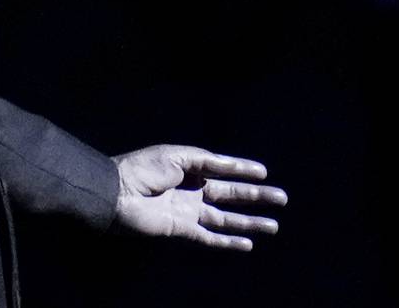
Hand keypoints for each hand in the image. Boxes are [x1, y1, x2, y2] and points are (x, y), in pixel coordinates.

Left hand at [109, 144, 287, 250]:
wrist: (116, 193)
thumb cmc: (142, 169)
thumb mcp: (176, 156)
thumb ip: (205, 161)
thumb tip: (233, 165)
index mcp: (189, 167)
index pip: (222, 169)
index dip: (243, 170)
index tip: (264, 173)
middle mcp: (191, 189)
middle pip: (230, 194)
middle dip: (256, 196)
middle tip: (282, 198)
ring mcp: (188, 211)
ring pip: (225, 218)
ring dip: (249, 222)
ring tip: (274, 226)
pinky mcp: (181, 229)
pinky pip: (209, 237)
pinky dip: (228, 242)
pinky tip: (248, 244)